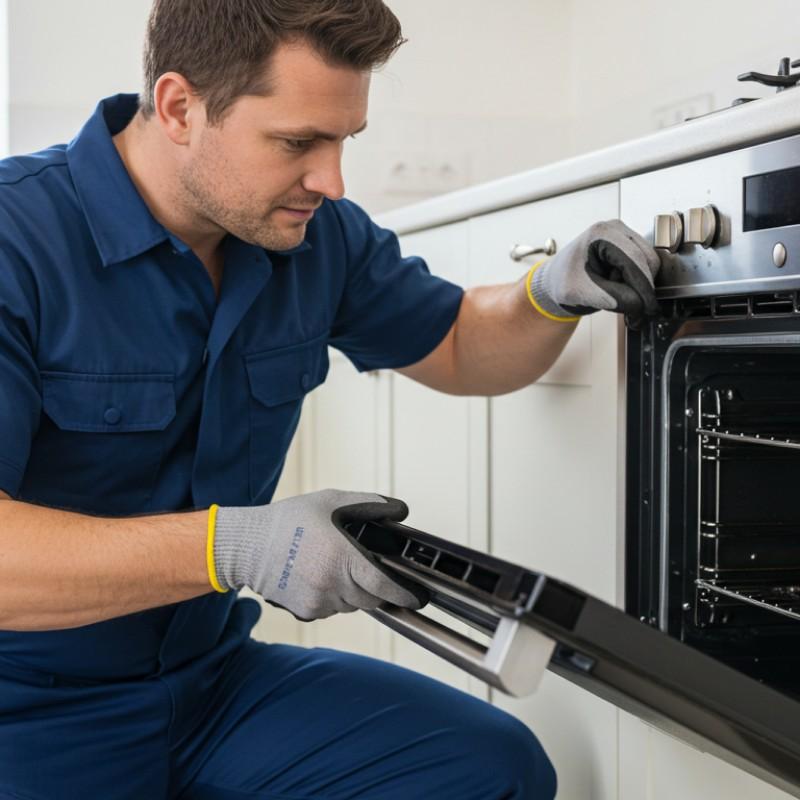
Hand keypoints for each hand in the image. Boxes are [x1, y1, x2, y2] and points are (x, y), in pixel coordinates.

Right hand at [211, 489, 427, 620]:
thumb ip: (369, 505)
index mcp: (343, 558)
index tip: (419, 597)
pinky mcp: (306, 612)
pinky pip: (332, 609)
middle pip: (372, 598)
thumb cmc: (289, 520)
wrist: (246, 546)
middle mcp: (333, 585)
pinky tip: (319, 576)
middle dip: (376, 586)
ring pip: (353, 605)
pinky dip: (334, 597)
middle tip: (368, 567)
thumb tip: (399, 509)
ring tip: (335, 565)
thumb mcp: (331, 501)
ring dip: (354, 591)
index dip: (406, 594)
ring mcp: (319, 602)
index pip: (385, 586)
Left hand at [527, 220, 660, 326]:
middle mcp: (616, 229)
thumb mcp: (582, 293)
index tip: (648, 307)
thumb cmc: (563, 281)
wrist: (557, 279)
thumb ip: (613, 298)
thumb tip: (640, 304)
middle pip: (647, 260)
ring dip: (637, 284)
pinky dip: (636, 280)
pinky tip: (617, 284)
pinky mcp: (629, 245)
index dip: (644, 286)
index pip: (634, 260)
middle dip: (641, 287)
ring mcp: (624, 235)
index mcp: (601, 234)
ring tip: (612, 290)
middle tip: (625, 305)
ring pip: (649, 264)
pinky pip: (644, 266)